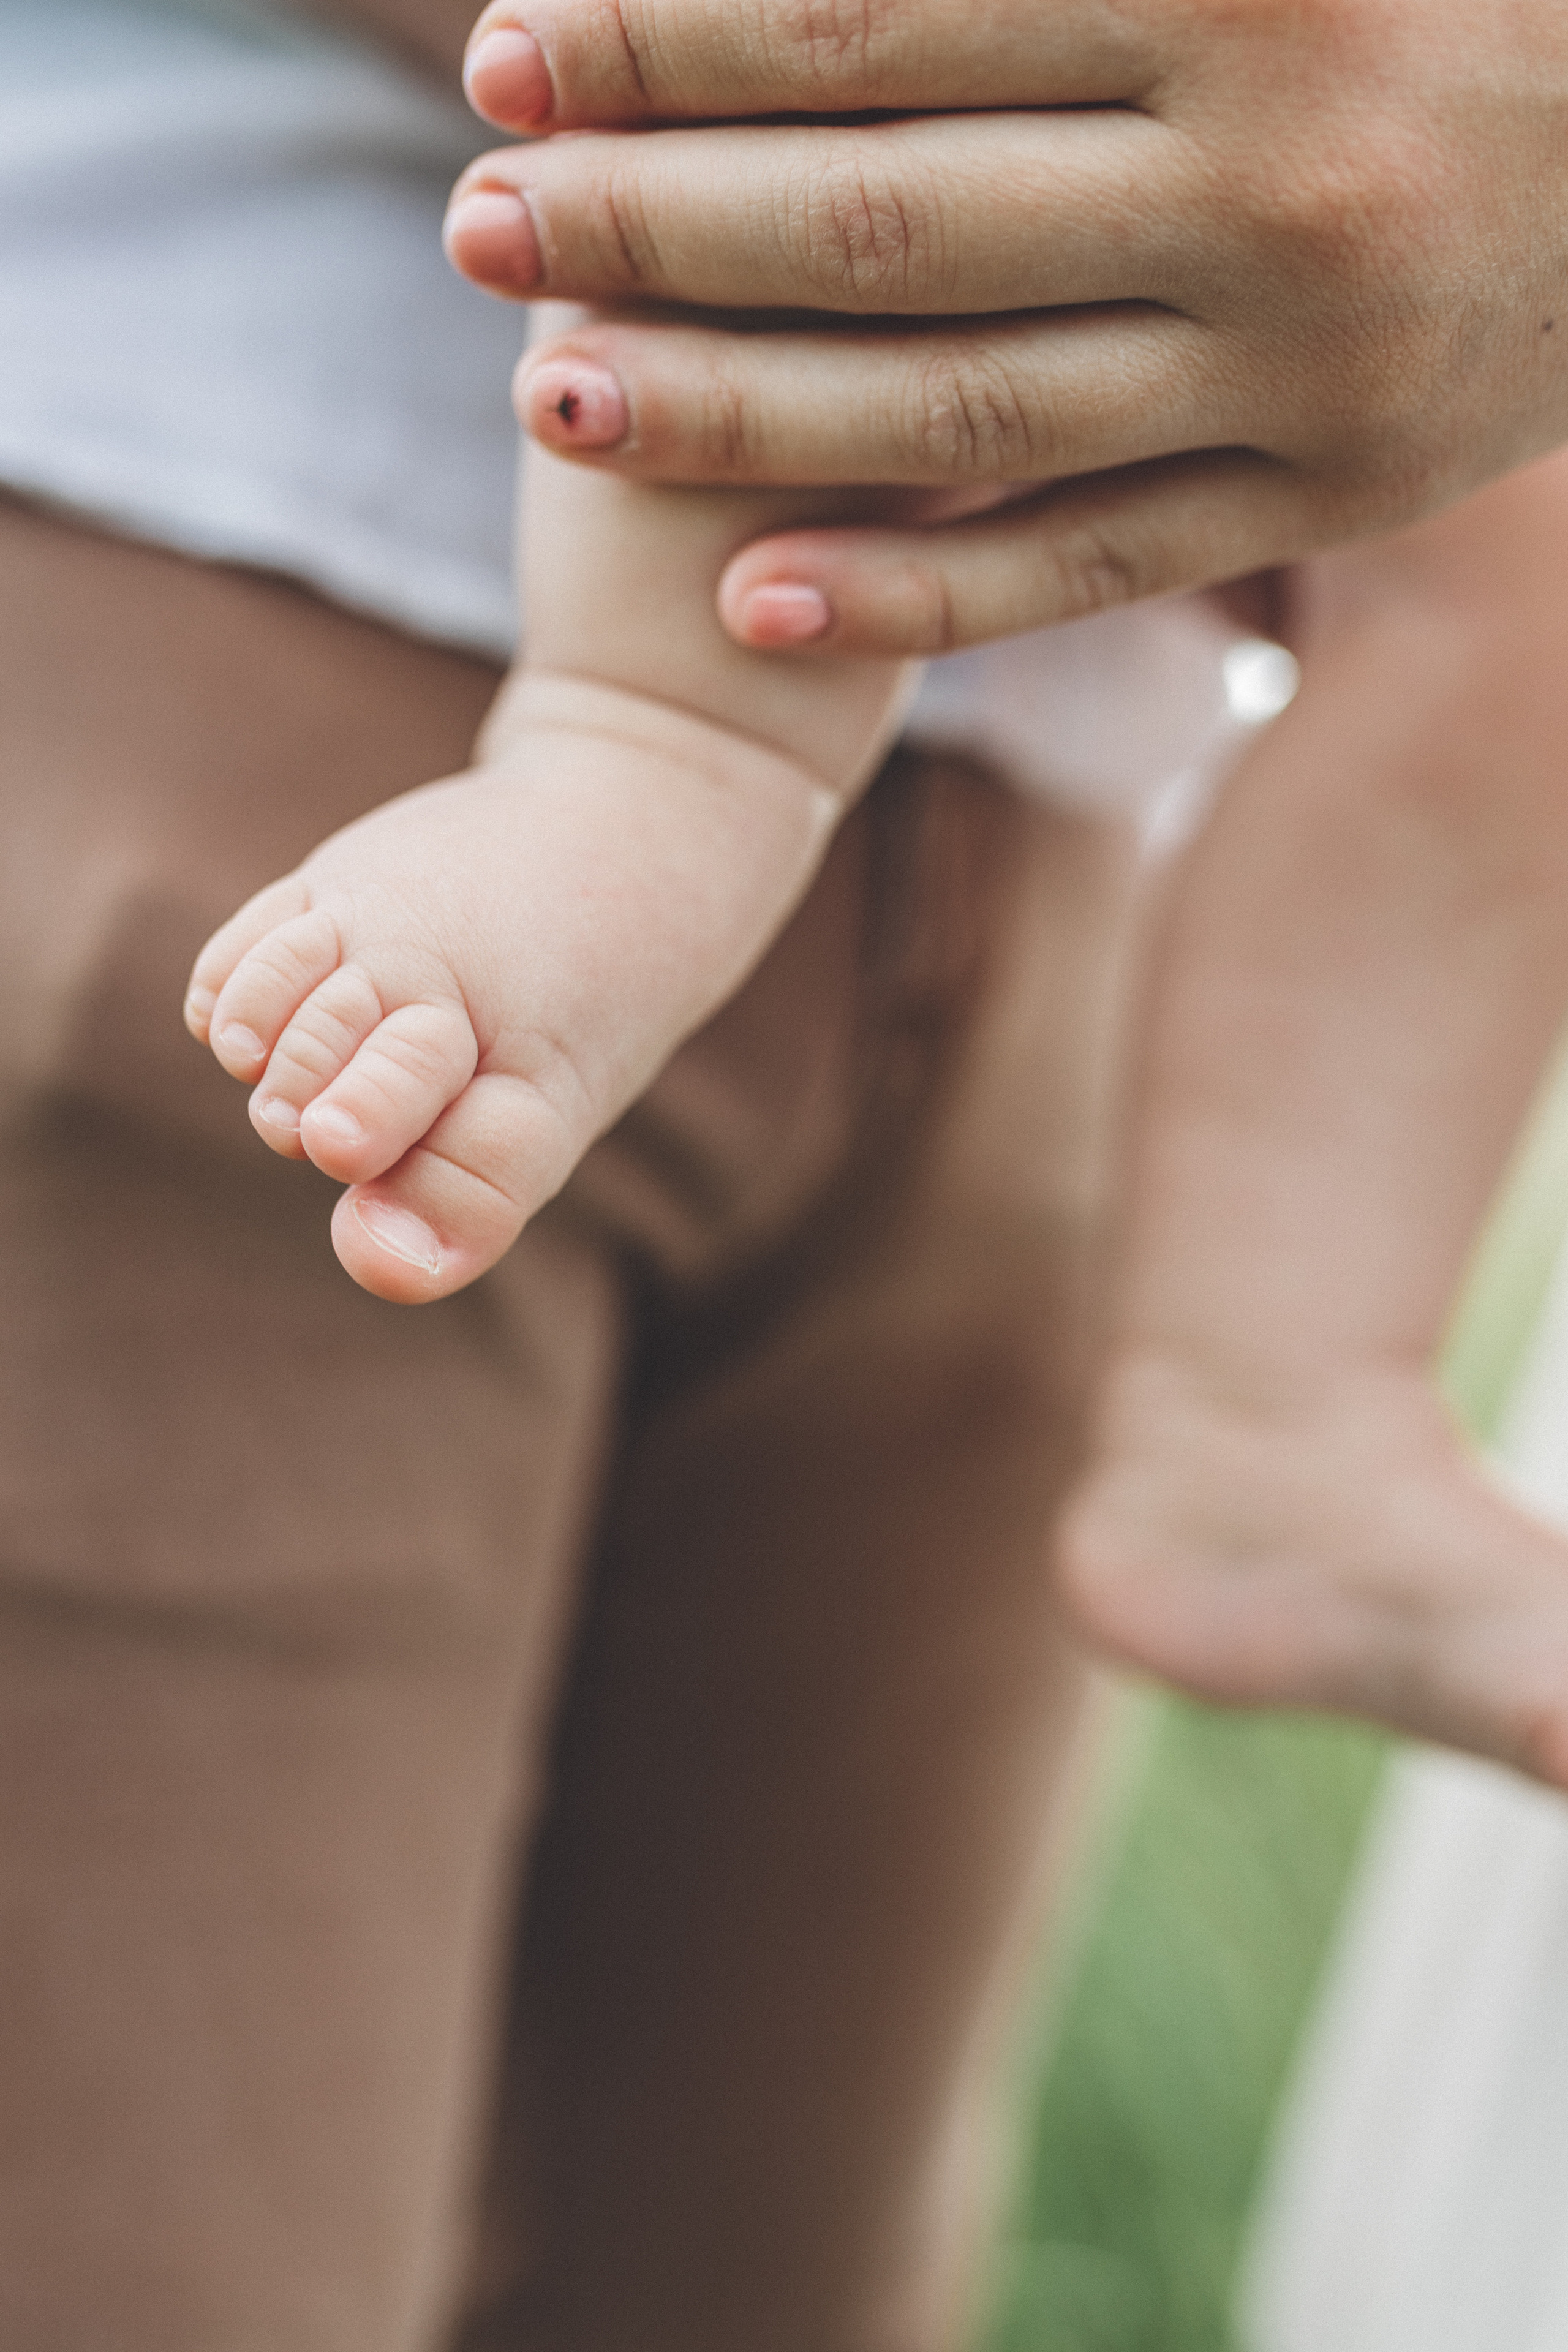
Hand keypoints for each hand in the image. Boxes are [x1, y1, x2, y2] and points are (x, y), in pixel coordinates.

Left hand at [445, 0, 1567, 651]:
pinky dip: (915, 593)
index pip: (879, 13)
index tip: (506, 50)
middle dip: (650, 223)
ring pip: (961, 412)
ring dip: (731, 416)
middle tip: (469, 222)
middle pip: (887, 220)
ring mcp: (1303, 367)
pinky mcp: (1327, 494)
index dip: (668, 36)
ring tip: (546, 400)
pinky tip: (750, 601)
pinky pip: (1086, 562)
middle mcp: (1270, 183)